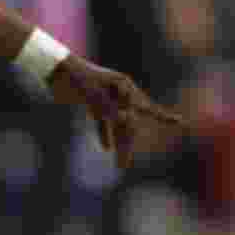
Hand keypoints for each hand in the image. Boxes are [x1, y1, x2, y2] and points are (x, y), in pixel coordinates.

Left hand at [48, 55, 186, 168]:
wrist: (53, 68)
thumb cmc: (75, 76)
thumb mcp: (92, 92)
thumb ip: (109, 107)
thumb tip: (125, 120)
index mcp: (123, 86)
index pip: (146, 107)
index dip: (163, 117)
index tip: (181, 124)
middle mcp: (118, 93)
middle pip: (130, 122)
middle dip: (129, 144)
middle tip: (123, 166)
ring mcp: (106, 98)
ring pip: (117, 124)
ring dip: (119, 143)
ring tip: (120, 165)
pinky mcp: (93, 103)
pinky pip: (103, 121)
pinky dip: (105, 134)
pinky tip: (106, 148)